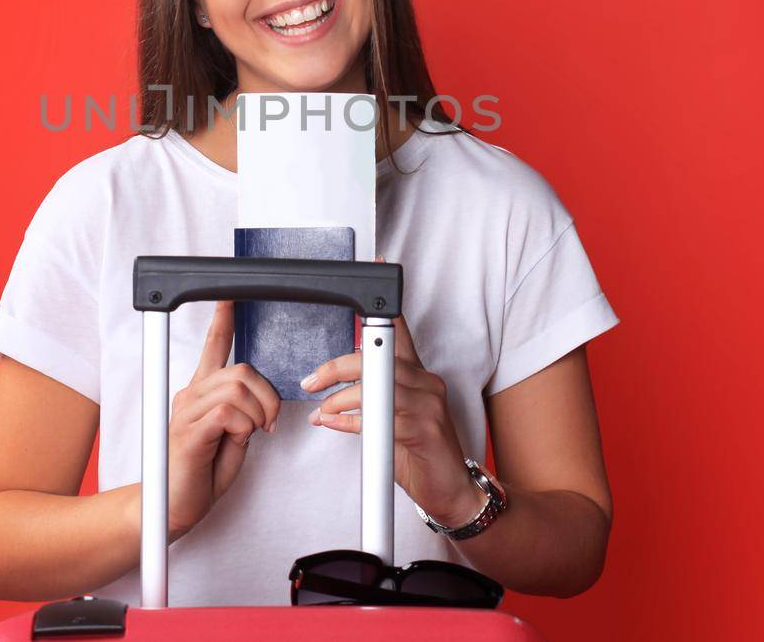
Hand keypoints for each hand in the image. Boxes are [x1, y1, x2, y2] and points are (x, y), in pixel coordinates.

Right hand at [165, 299, 281, 540]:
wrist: (174, 507)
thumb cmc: (201, 474)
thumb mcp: (232, 439)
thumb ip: (243, 414)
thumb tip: (259, 403)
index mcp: (202, 394)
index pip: (213, 347)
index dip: (223, 320)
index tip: (229, 297)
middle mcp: (191, 395)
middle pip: (241, 370)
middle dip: (268, 396)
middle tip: (269, 424)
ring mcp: (187, 412)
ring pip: (238, 389)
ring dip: (258, 413)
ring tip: (253, 434)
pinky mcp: (189, 432)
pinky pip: (228, 412)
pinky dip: (245, 425)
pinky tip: (239, 439)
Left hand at [302, 259, 484, 528]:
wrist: (451, 491)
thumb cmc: (420, 455)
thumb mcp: (392, 421)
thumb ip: (367, 404)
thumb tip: (328, 405)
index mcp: (417, 375)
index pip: (398, 332)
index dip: (384, 305)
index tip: (372, 270)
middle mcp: (425, 382)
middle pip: (377, 356)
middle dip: (337, 368)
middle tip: (312, 382)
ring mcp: (427, 404)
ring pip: (376, 385)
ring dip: (340, 399)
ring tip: (323, 412)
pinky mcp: (423, 429)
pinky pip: (380, 417)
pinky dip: (351, 422)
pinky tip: (337, 426)